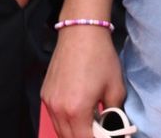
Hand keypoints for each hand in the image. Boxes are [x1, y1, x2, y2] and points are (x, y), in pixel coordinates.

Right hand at [42, 20, 126, 137]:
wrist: (81, 32)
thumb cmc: (100, 57)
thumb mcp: (115, 88)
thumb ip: (115, 114)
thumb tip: (115, 128)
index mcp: (76, 110)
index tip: (108, 137)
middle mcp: (58, 109)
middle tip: (100, 133)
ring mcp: (49, 102)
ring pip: (60, 130)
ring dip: (75, 132)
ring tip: (91, 126)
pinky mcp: (45, 94)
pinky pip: (54, 117)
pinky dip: (66, 121)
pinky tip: (80, 114)